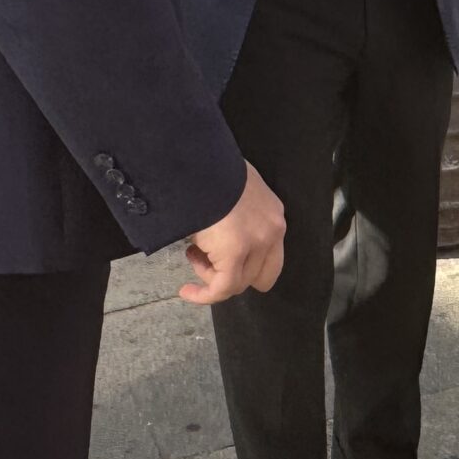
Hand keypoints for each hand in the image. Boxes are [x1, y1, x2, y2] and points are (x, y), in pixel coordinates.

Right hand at [179, 163, 286, 305]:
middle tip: (206, 259)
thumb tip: (218, 229)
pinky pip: (221, 288)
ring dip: (211, 274)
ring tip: (191, 254)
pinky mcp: (236, 253)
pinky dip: (203, 295)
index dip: (247, 266)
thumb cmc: (208, 171)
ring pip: (237, 282)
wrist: (198, 164)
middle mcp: (273, 230)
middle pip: (260, 275)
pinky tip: (185, 291)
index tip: (221, 259)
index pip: (271, 255)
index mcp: (273, 213)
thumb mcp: (231, 189)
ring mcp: (258, 242)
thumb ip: (235, 212)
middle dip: (232, 274)